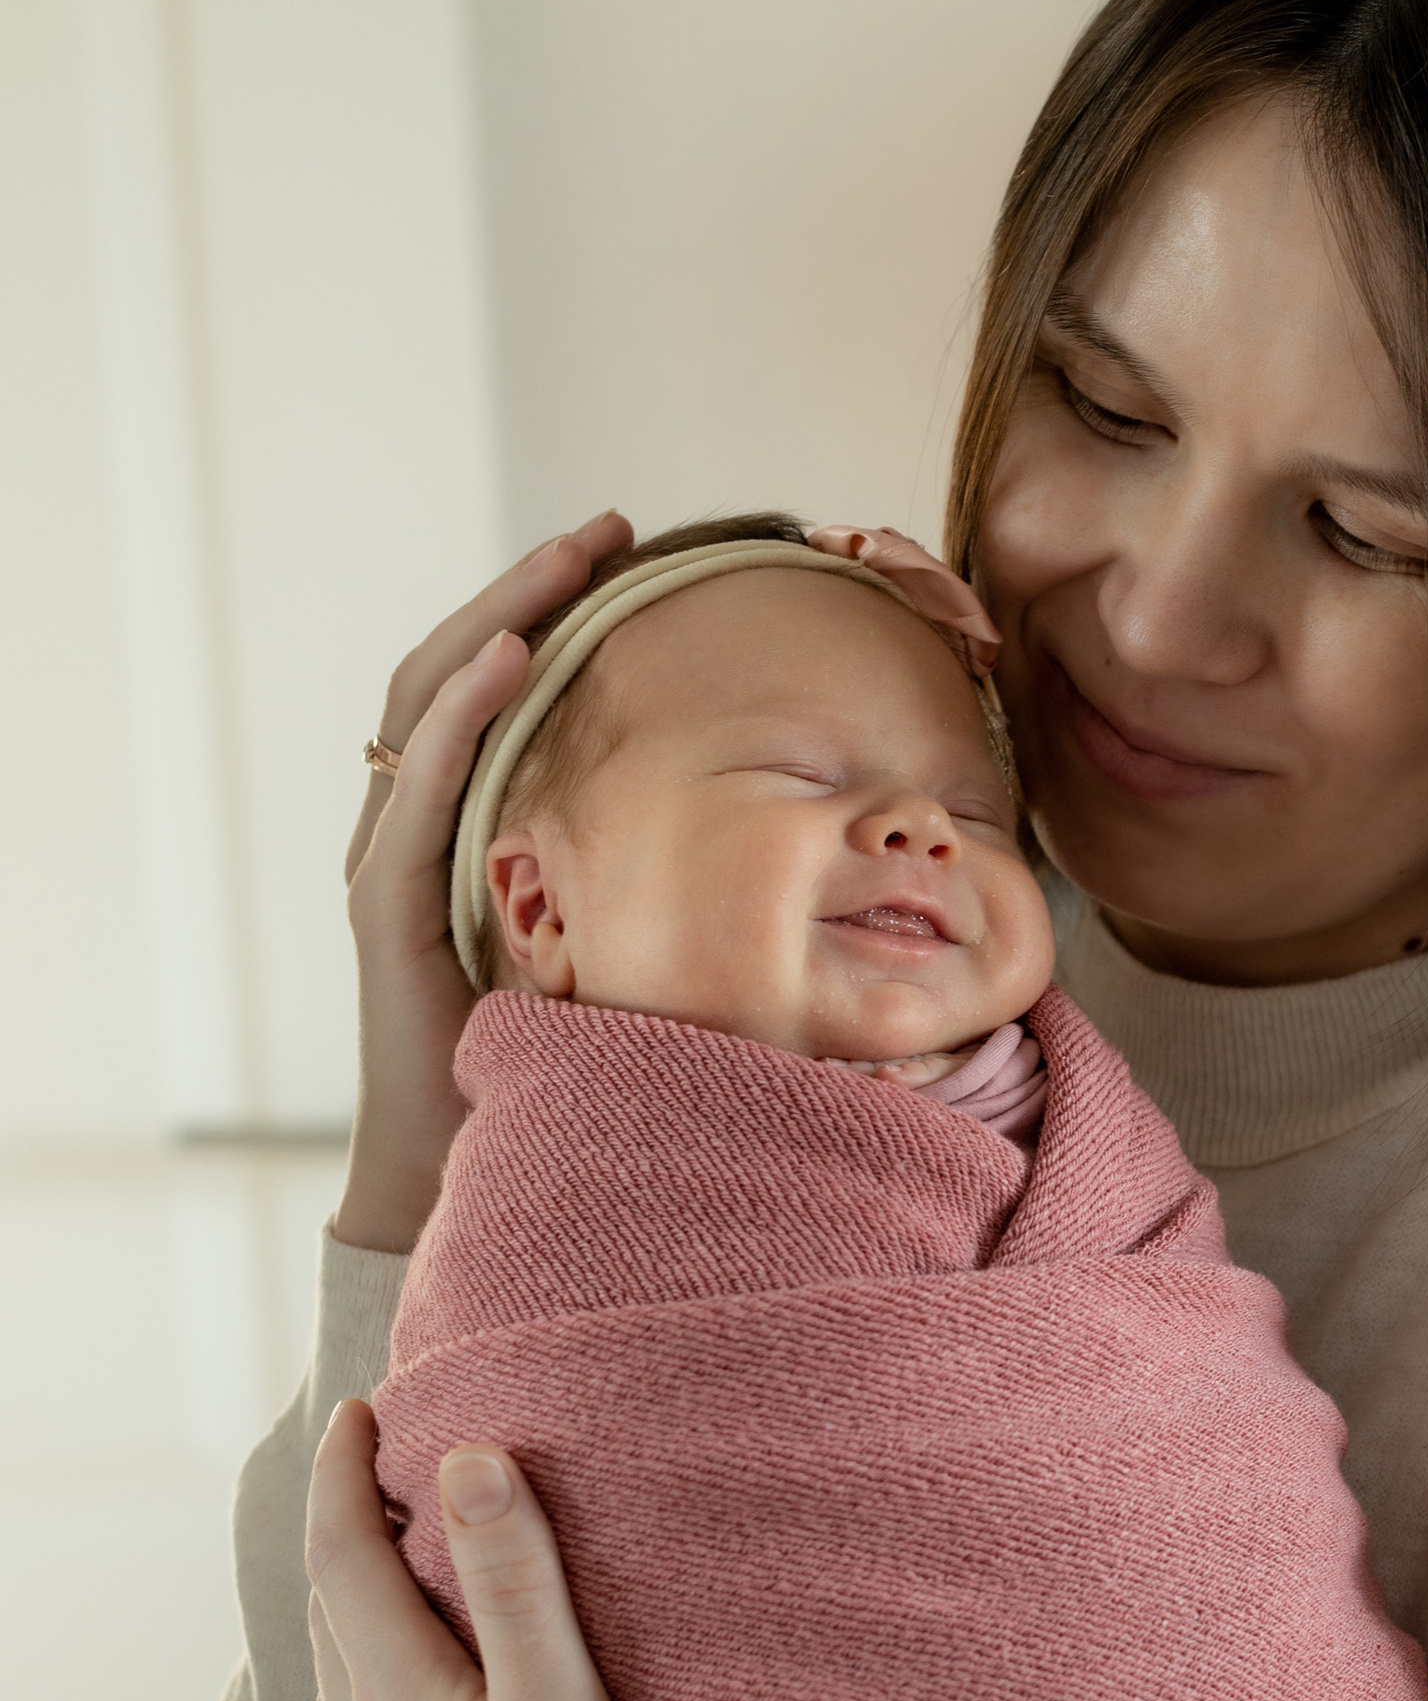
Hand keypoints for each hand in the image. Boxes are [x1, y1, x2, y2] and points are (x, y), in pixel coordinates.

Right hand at [337, 513, 633, 1253]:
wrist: (465, 1168)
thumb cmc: (553, 1062)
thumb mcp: (608, 940)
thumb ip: (642, 872)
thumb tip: (767, 823)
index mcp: (460, 825)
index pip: (487, 688)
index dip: (542, 612)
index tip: (618, 554)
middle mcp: (411, 828)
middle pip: (450, 672)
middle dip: (524, 590)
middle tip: (601, 532)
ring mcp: (391, 863)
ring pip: (425, 705)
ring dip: (493, 620)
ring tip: (560, 565)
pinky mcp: (388, 909)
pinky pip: (418, 791)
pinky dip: (460, 717)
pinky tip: (507, 661)